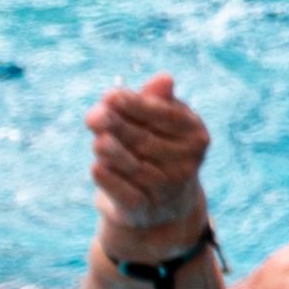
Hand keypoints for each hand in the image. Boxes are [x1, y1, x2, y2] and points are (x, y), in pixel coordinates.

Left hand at [86, 77, 211, 238]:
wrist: (160, 200)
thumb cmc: (155, 148)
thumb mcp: (159, 123)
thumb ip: (156, 102)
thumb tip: (164, 79)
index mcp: (195, 135)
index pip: (165, 116)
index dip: (136, 105)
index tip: (109, 96)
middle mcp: (187, 163)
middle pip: (147, 141)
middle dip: (117, 127)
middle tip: (93, 116)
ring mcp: (168, 189)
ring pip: (136, 168)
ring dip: (114, 153)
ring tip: (96, 141)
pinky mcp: (145, 210)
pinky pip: (127, 195)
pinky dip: (111, 182)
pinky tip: (97, 168)